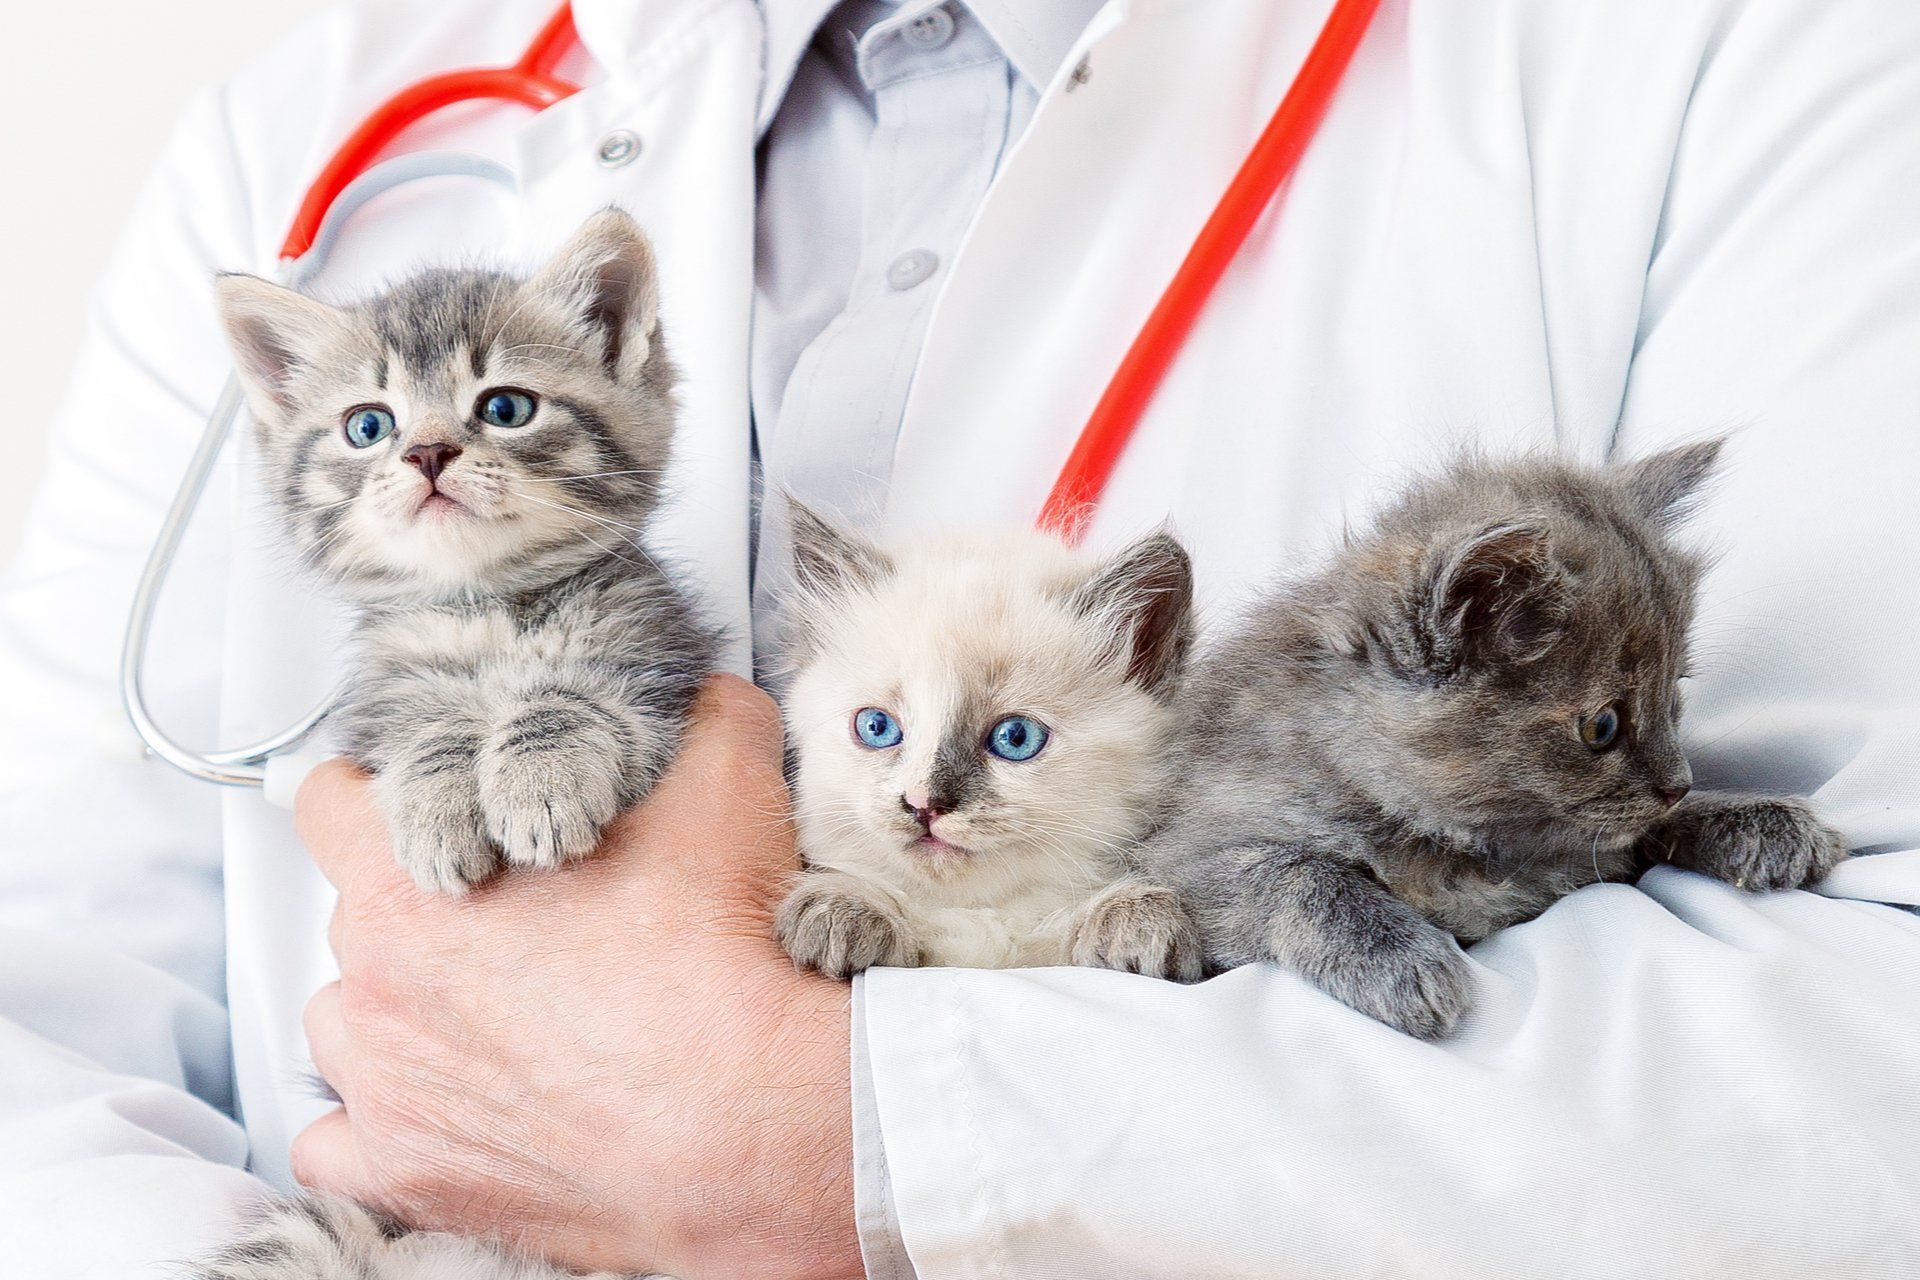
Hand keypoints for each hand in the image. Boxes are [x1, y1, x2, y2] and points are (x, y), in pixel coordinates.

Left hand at [292, 675, 861, 1279]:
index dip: (383, 798)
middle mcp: (376, 981)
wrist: (747, 1117)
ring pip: (347, 1029)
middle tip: (515, 923)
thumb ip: (701, 716)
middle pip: (354, 919)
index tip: (435, 812)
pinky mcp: (406, 1176)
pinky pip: (338, 1146)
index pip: (328, 804)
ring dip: (399, 1018)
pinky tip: (447, 1109)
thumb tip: (703, 697)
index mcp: (415, 877)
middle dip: (420, 912)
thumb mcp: (727, 785)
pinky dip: (379, 1128)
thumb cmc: (719, 960)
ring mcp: (383, 1088)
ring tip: (493, 1020)